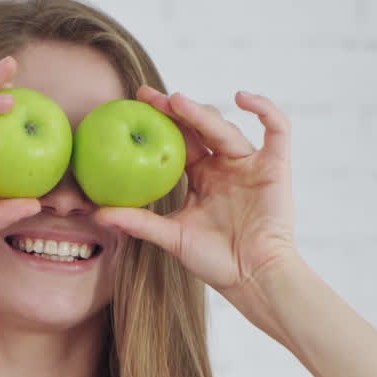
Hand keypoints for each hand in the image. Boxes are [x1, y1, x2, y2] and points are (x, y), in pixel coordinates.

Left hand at [92, 87, 299, 306]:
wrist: (252, 278)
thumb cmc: (215, 262)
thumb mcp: (172, 237)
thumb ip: (139, 222)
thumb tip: (98, 213)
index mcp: (202, 177)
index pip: (180, 140)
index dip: (161, 120)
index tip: (136, 103)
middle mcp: (225, 166)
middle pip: (201, 127)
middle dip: (176, 109)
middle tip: (150, 97)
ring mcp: (251, 164)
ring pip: (227, 128)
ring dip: (202, 114)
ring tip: (178, 104)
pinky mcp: (276, 166)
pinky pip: (278, 129)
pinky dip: (264, 108)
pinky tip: (242, 98)